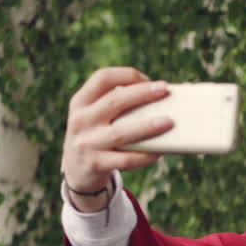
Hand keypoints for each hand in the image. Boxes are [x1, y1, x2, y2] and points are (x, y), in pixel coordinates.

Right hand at [62, 67, 173, 210]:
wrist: (76, 170)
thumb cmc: (97, 136)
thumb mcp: (95, 116)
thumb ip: (117, 105)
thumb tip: (164, 96)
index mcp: (81, 102)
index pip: (102, 78)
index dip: (127, 75)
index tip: (148, 79)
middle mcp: (81, 120)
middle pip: (114, 101)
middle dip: (142, 93)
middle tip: (165, 90)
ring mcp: (87, 143)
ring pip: (121, 132)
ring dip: (147, 126)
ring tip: (169, 122)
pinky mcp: (96, 164)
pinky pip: (126, 159)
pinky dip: (145, 155)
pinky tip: (160, 151)